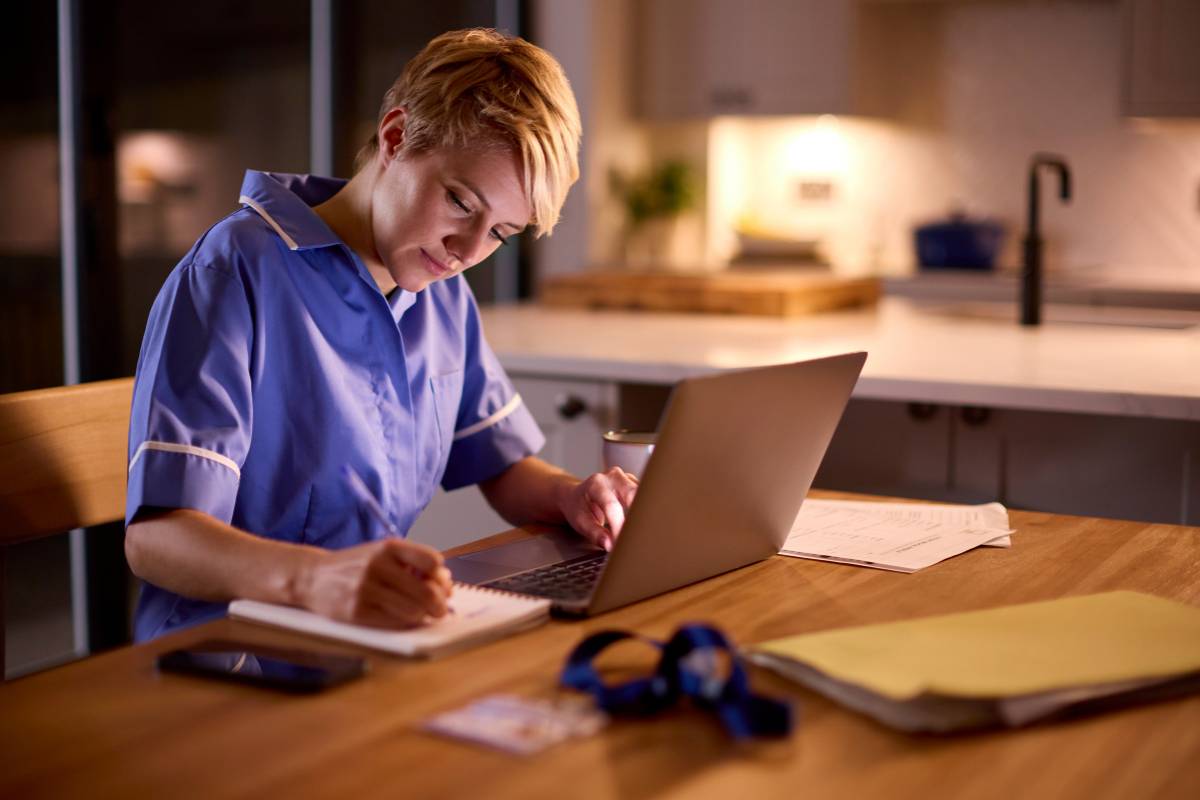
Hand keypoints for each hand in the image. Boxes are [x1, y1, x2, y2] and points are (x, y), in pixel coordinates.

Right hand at [298, 539, 452, 627]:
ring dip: (423, 616)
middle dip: (439, 605)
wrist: (313, 576)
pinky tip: (404, 618)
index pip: (432, 561)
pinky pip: (394, 622)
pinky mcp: (357, 611)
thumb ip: (412, 563)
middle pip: (426, 591)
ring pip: (413, 610)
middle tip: (440, 610)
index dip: (442, 577)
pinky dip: (405, 623)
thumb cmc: (356, 566)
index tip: (442, 585)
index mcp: (388, 547)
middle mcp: (377, 566)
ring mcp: (366, 589)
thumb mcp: (381, 554)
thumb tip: (446, 582)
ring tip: (421, 614)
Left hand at [559, 467, 638, 550]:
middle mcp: (613, 476)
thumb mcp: (579, 521)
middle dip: (637, 517)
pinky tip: (643, 524)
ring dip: (644, 514)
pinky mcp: (634, 484)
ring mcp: (626, 478)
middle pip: (633, 494)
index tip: (619, 543)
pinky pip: (645, 496)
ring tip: (641, 532)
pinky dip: (645, 511)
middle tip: (637, 537)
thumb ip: (594, 533)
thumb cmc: (578, 507)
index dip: (618, 527)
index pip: (611, 505)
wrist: (576, 496)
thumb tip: (609, 544)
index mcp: (596, 483)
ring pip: (643, 494)